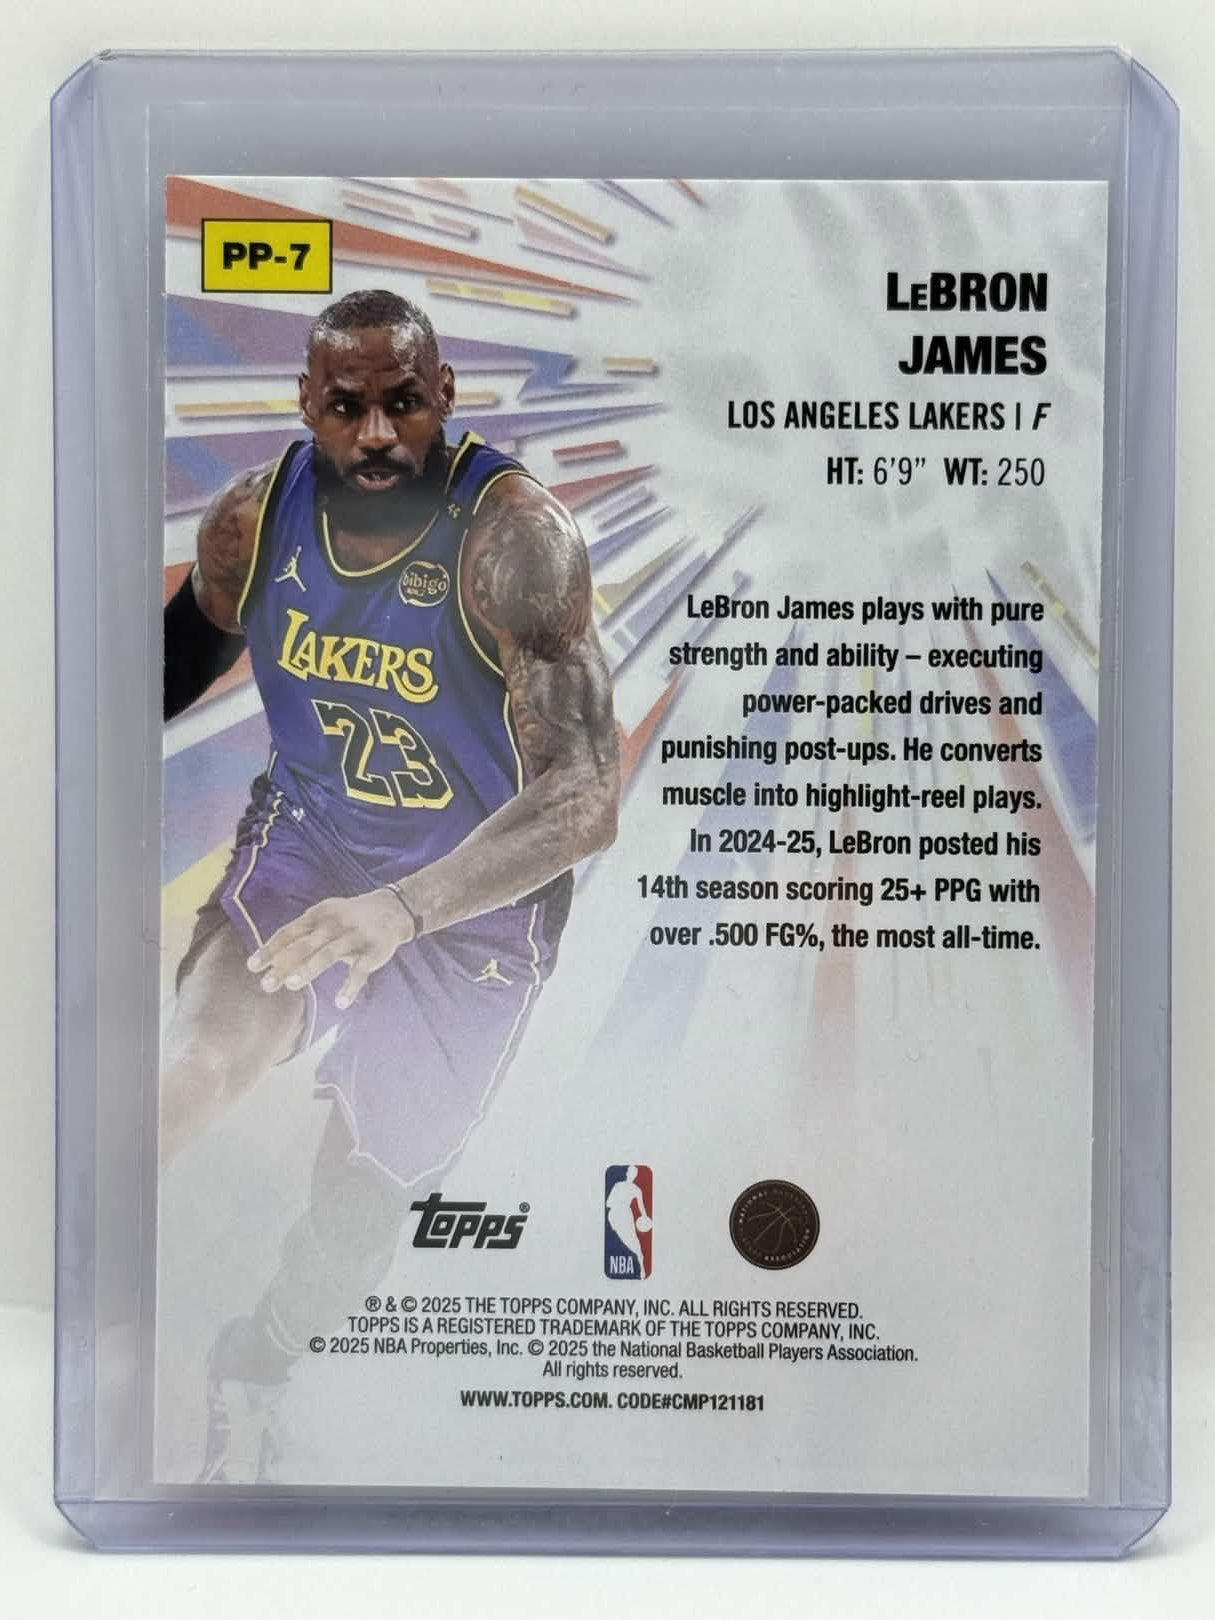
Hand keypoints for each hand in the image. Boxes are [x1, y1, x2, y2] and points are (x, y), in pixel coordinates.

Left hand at [247, 889, 414, 1009]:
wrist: (392, 909)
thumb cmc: (348, 919)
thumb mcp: (324, 919)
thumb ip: (302, 937)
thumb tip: (272, 960)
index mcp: (318, 915)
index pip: (289, 932)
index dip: (270, 949)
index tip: (252, 966)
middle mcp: (334, 924)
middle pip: (304, 945)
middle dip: (284, 964)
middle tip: (267, 984)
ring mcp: (355, 936)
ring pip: (328, 954)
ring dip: (309, 969)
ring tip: (292, 985)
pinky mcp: (374, 951)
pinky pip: (360, 971)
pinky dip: (350, 987)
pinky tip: (340, 1004)